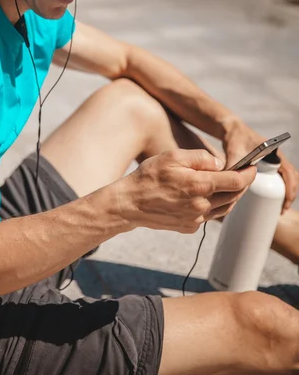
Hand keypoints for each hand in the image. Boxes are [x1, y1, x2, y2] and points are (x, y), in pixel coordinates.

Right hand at [116, 149, 255, 232]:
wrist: (130, 204)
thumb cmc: (149, 176)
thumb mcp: (173, 156)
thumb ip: (201, 158)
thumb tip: (219, 164)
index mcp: (200, 186)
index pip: (236, 181)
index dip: (248, 174)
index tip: (253, 167)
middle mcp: (201, 206)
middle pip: (233, 196)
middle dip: (241, 184)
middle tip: (242, 174)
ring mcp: (196, 220)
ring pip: (224, 208)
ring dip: (230, 196)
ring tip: (227, 184)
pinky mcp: (189, 227)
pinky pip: (209, 216)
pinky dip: (214, 205)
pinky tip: (205, 195)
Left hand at [222, 119, 297, 213]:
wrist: (232, 131)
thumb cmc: (235, 138)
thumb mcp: (234, 151)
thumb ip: (232, 166)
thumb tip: (229, 185)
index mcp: (274, 152)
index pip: (289, 171)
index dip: (291, 187)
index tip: (286, 200)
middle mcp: (277, 158)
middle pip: (290, 178)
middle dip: (289, 195)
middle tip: (281, 210)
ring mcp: (272, 162)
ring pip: (284, 180)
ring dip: (284, 194)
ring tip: (278, 210)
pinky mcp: (266, 167)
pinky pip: (276, 180)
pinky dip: (276, 191)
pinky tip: (271, 203)